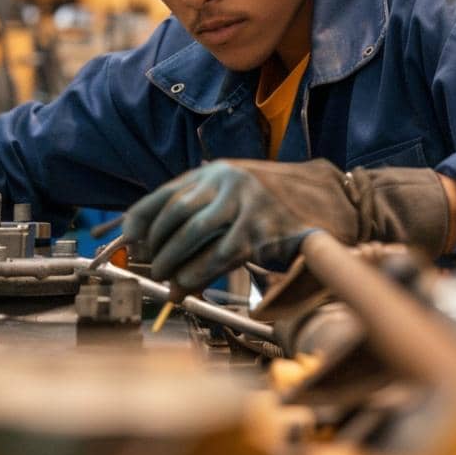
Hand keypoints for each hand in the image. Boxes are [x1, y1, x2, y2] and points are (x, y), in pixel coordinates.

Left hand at [124, 161, 310, 291]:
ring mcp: (247, 202)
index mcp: (215, 173)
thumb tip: (165, 264)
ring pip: (195, 232)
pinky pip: (222, 252)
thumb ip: (200, 224)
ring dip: (174, 260)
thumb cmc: (274, 205)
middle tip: (150, 268)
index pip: (166, 193)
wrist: (328, 199)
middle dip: (157, 245)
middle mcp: (228, 181)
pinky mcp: (264, 228)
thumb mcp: (234, 203)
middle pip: (177, 212)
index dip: (141, 218)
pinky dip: (200, 270)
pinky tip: (189, 282)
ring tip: (166, 278)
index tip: (127, 240)